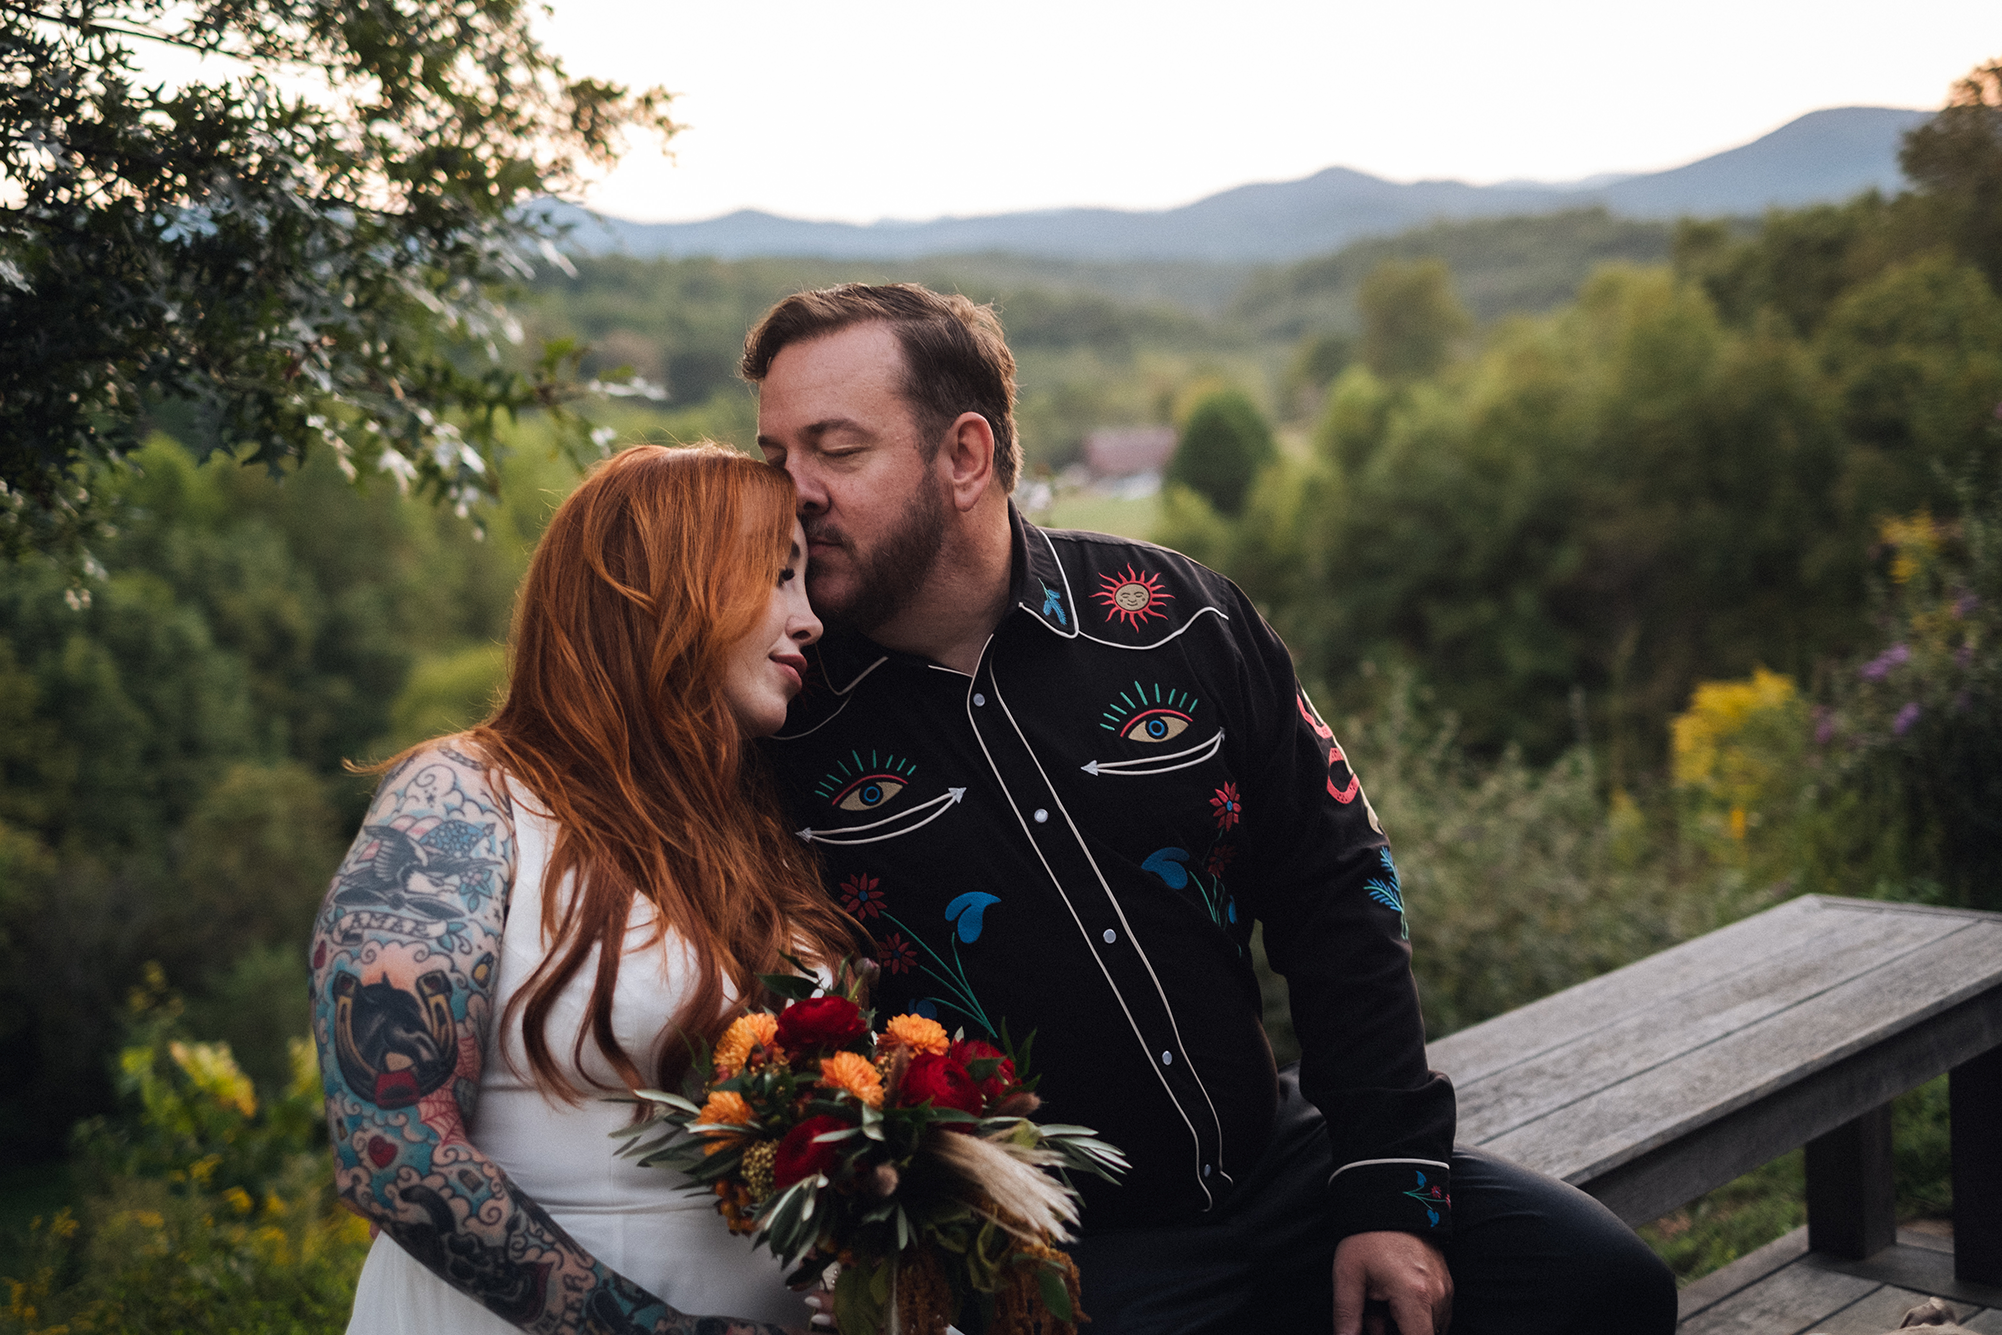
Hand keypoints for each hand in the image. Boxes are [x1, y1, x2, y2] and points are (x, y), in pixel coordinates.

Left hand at [1332, 1230, 1451, 1334]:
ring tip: (1380, 1305)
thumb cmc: (1368, 1236)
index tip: (1382, 1330)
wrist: (1391, 1199)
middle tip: (1375, 1314)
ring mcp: (1445, 1290)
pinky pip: (1435, 1314)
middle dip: (1396, 1331)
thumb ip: (1347, 1317)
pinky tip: (1392, 1300)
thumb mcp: (1348, 1276)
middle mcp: (1437, 1296)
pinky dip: (1415, 1315)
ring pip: (1429, 1327)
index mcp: (1414, 1296)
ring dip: (1406, 1325)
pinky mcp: (1446, 1284)